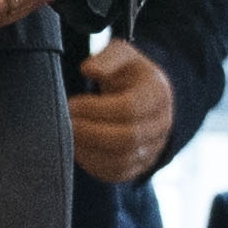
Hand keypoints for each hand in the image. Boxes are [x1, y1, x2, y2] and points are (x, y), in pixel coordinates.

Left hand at [66, 36, 174, 182]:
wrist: (144, 97)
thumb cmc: (127, 73)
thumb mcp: (121, 55)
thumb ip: (106, 58)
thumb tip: (88, 69)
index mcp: (158, 94)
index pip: (129, 108)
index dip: (96, 109)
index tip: (71, 104)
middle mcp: (162, 124)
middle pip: (127, 138)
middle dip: (89, 132)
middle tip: (65, 123)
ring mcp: (153, 148)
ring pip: (121, 160)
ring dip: (88, 150)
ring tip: (67, 136)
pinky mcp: (139, 165)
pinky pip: (116, 173)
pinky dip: (92, 164)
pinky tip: (76, 149)